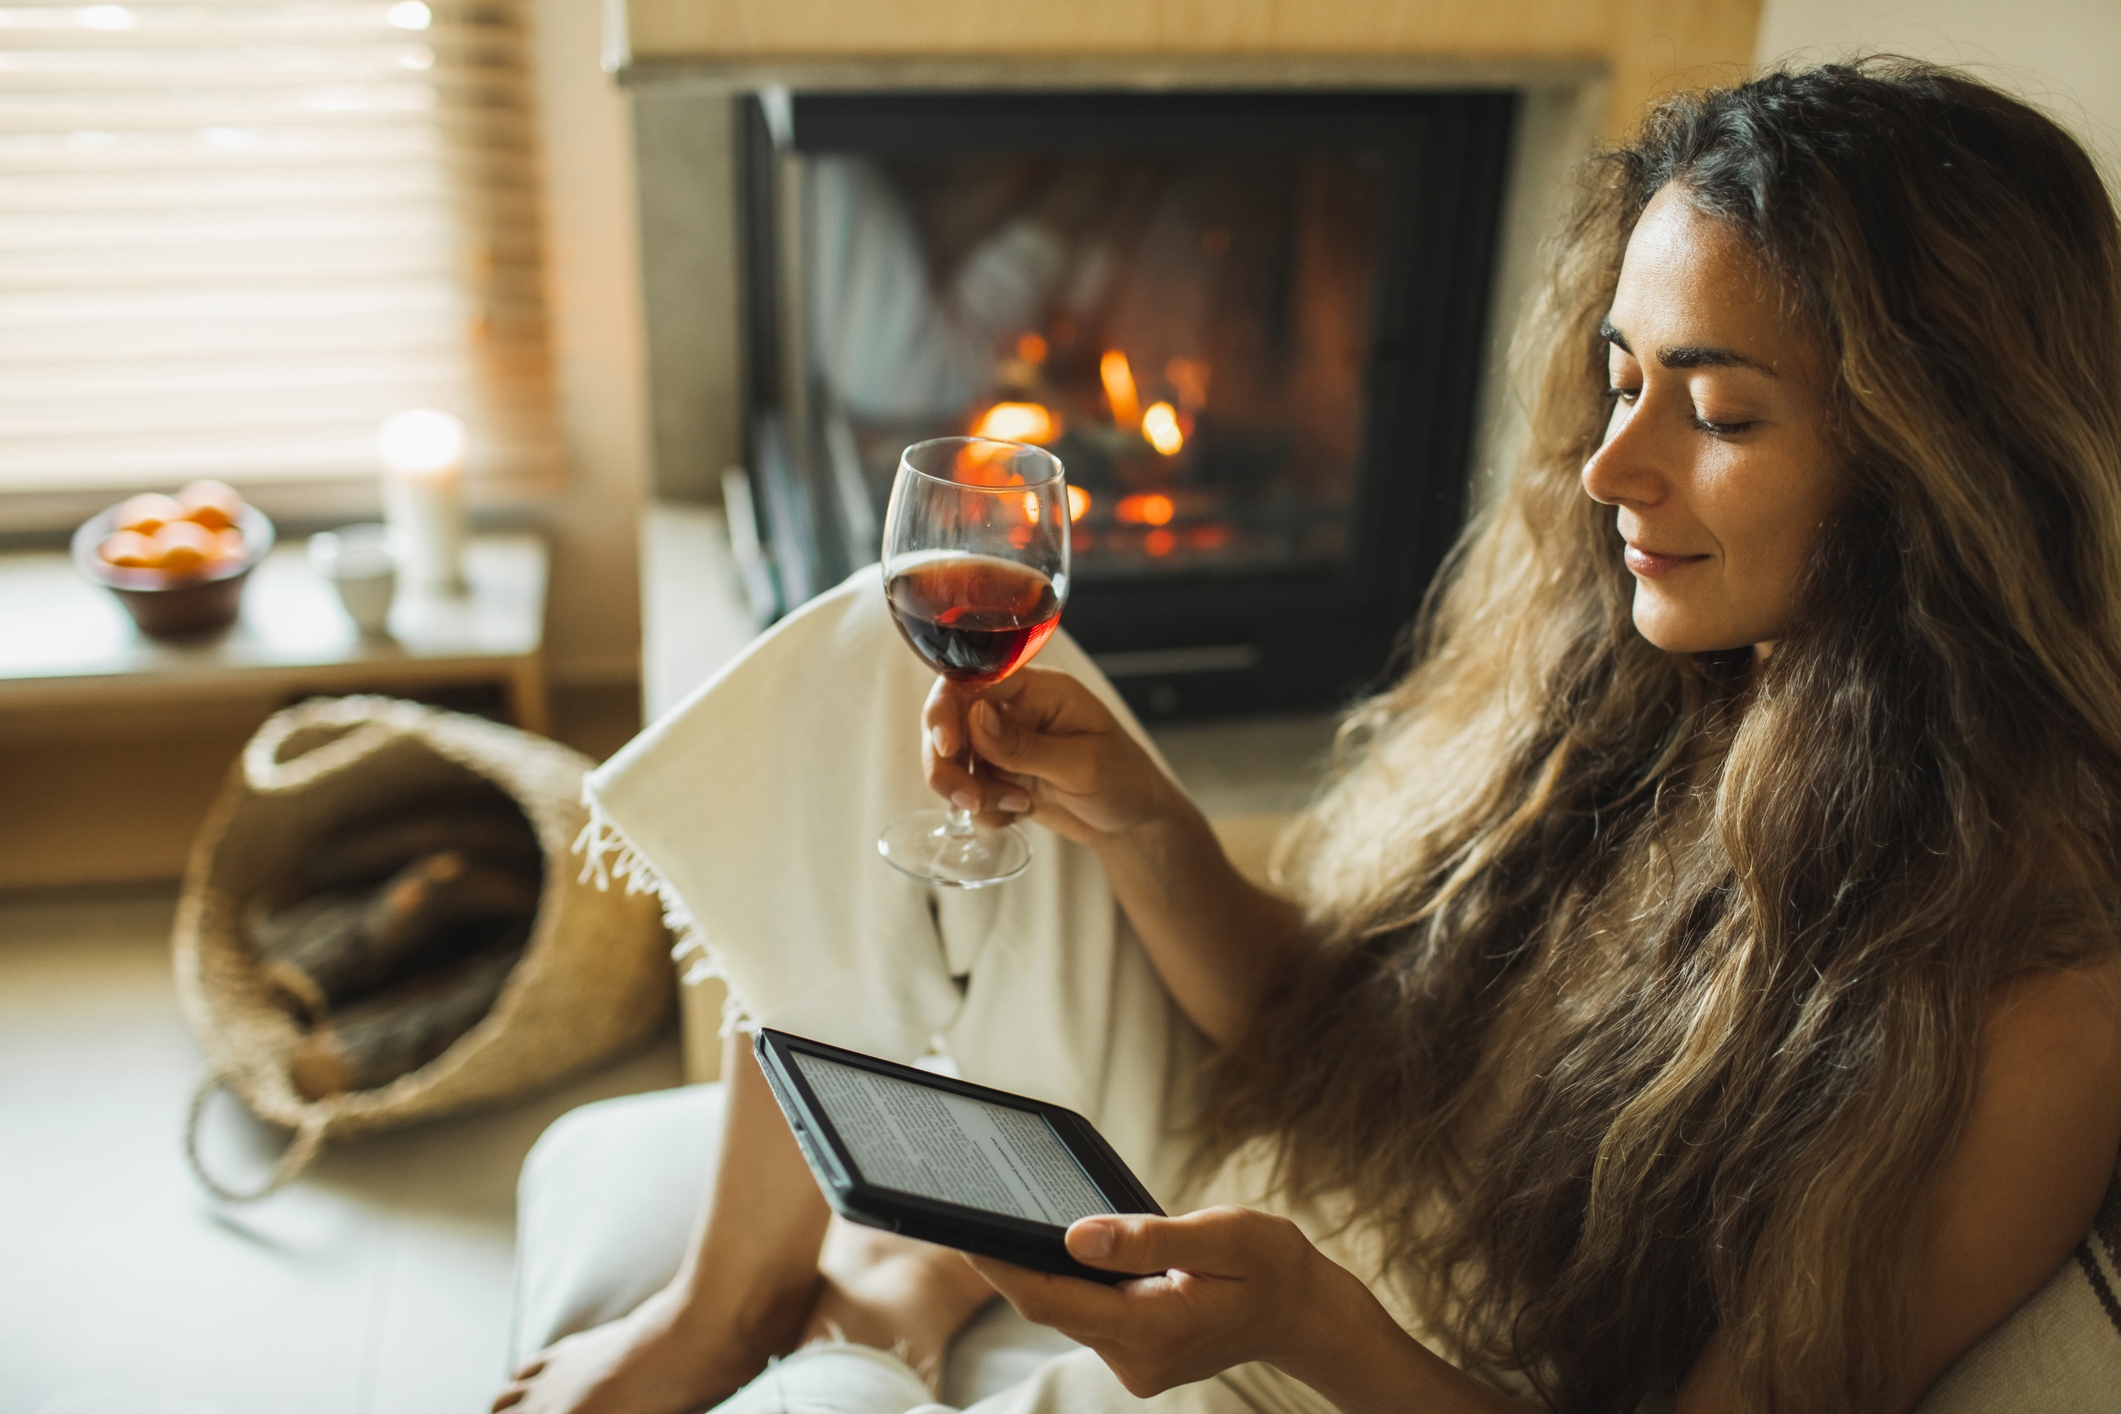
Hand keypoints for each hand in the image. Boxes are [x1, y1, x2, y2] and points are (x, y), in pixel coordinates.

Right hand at [922, 667, 1176, 846]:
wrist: (1134, 821)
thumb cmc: (1124, 780)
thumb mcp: (1082, 764)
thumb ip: (1026, 745)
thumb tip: (975, 716)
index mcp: (1037, 690)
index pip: (973, 681)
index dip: (947, 710)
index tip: (946, 748)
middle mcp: (1014, 711)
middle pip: (950, 721)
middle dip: (947, 764)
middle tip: (970, 800)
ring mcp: (1004, 744)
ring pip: (954, 761)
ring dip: (972, 792)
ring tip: (1016, 806)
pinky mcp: (1002, 776)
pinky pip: (970, 790)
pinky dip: (986, 809)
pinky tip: (1020, 814)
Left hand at [964, 1207, 1381, 1398]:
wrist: (1305, 1313)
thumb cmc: (1271, 1265)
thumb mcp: (1221, 1235)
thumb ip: (1147, 1239)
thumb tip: (1074, 1235)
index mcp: (1155, 1328)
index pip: (1052, 1299)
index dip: (1003, 1264)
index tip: (963, 1227)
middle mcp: (1137, 1359)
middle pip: (1051, 1307)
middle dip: (1010, 1261)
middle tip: (967, 1210)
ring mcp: (1136, 1363)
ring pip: (1066, 1311)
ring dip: (1040, 1270)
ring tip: (1003, 1219)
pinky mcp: (1137, 1355)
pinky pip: (1088, 1314)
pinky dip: (1071, 1281)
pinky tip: (1063, 1247)